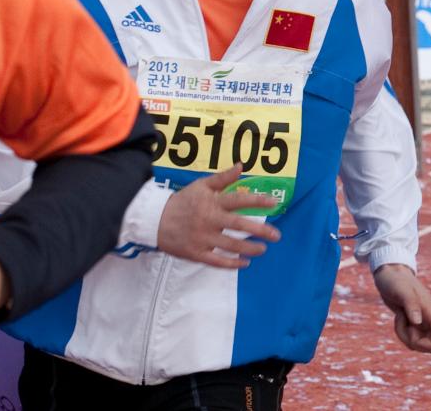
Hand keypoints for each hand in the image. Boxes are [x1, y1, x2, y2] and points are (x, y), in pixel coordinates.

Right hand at [157, 165, 280, 268]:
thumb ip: (222, 178)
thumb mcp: (201, 185)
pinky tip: (245, 262)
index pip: (238, 200)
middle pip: (239, 225)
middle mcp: (209, 220)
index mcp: (212, 202)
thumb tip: (241, 166)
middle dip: (260, 230)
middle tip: (276, 235)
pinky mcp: (195, 253)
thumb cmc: (182, 201)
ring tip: (263, 249)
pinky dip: (232, 264)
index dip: (257, 201)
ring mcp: (202, 239)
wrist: (154, 221)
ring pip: (231, 246)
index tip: (274, 203)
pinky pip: (216, 262)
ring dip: (250, 248)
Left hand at [374, 264, 430, 353]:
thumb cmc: (395, 281)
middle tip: (404, 325)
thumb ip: (411, 305)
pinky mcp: (416, 322)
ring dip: (406, 338)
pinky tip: (399, 318)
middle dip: (416, 343)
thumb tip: (418, 322)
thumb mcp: (401, 291)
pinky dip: (404, 334)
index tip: (413, 334)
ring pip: (422, 344)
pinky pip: (414, 339)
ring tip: (399, 317)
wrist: (390, 273)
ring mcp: (424, 321)